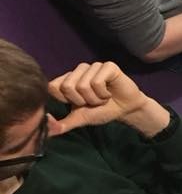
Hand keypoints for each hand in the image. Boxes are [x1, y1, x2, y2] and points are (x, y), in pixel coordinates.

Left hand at [47, 62, 166, 136]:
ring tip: (102, 98)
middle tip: (93, 101)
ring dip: (94, 98)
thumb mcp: (79, 119)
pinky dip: (103, 93)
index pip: (53, 86)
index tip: (79, 103)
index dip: (66, 100)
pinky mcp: (108, 66)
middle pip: (67, 86)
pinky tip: (109, 92)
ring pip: (83, 85)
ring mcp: (94, 66)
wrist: (125, 109)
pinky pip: (97, 81)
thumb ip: (61, 125)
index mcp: (69, 79)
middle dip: (82, 101)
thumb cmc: (102, 111)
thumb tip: (45, 127)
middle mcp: (79, 70)